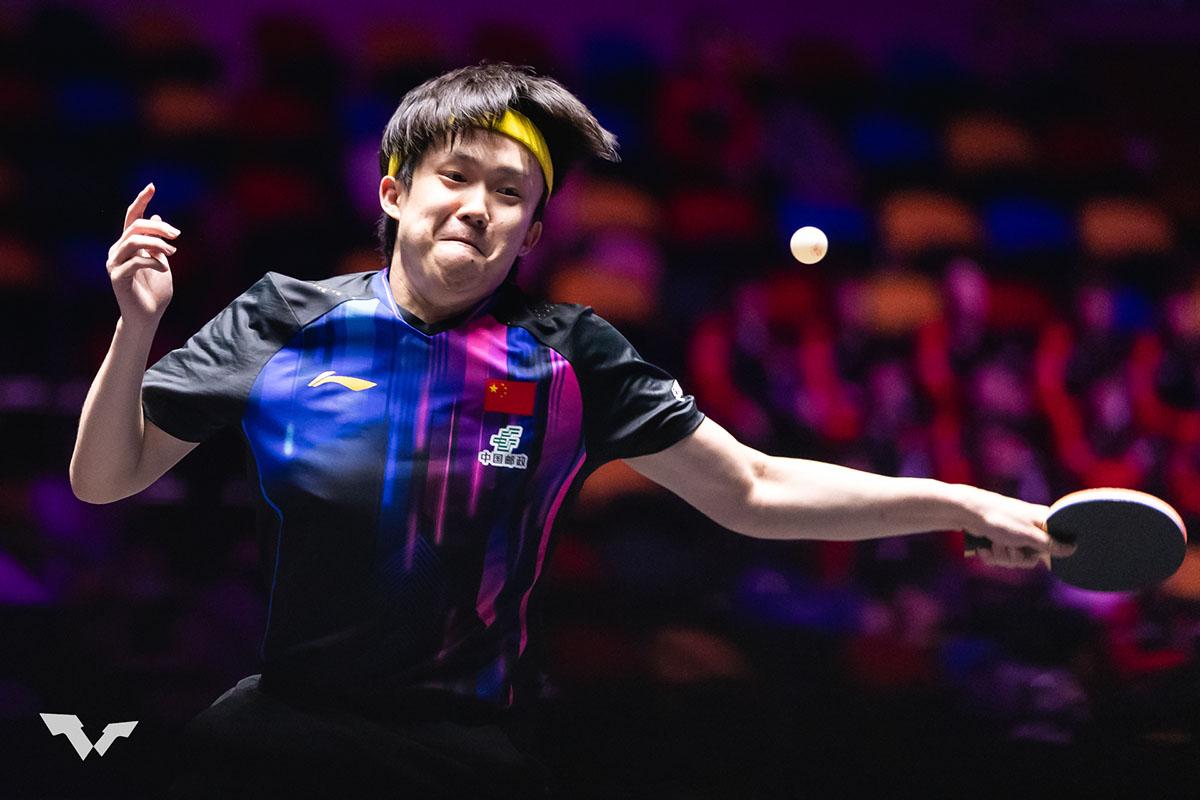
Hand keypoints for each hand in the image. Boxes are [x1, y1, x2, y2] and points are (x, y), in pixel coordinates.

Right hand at [106, 183, 179, 324]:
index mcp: (128, 245)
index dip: (141, 201)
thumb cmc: (155, 291)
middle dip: (159, 227)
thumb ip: (157, 242)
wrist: (148, 317)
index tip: (152, 186)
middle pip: (136, 227)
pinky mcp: (117, 277)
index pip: (132, 217)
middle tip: (177, 235)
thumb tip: (156, 217)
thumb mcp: (161, 261)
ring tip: (173, 252)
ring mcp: (114, 263)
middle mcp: (117, 251)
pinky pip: (135, 262)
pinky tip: (165, 269)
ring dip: (157, 244)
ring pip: (134, 241)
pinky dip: (154, 262)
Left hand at [958, 486, 1075, 569]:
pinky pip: (1000, 557)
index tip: (1036, 552)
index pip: (1057, 545)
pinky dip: (992, 555)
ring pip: (1014, 560)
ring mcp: (1014, 534)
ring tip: (994, 543)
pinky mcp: (999, 539)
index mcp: (1043, 521)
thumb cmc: (1000, 519)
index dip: (1046, 553)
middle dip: (1017, 558)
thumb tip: (1073, 548)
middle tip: (1010, 548)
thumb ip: (1051, 544)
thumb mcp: (1028, 535)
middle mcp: (1030, 528)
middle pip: (1032, 558)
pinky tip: (985, 547)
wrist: (967, 513)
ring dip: (1002, 556)